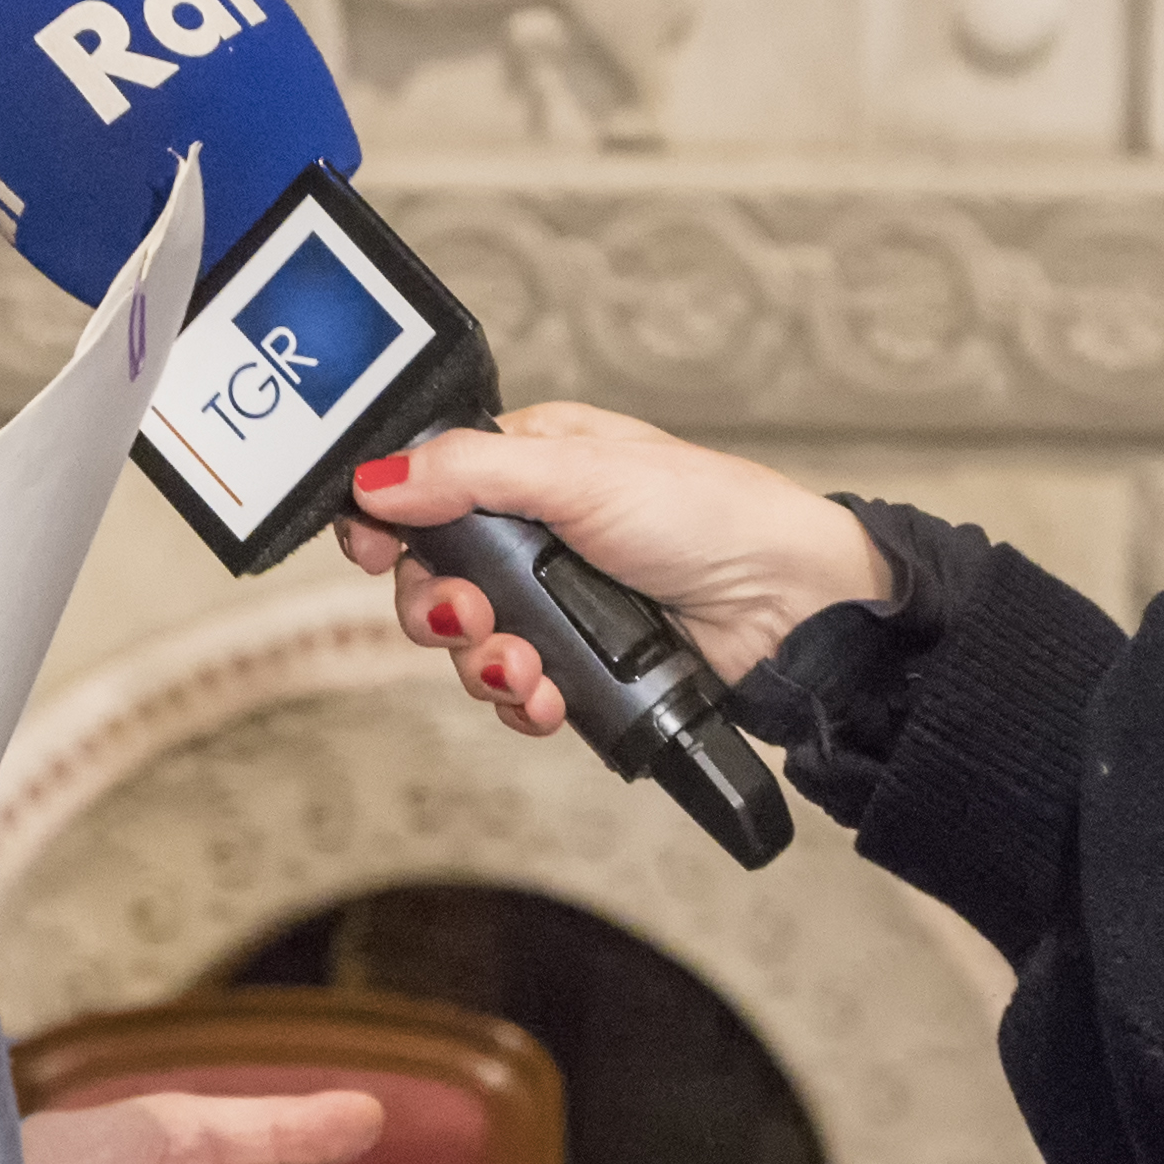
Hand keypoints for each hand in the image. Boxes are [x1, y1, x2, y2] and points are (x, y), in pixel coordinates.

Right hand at [328, 406, 889, 740]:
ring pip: (469, 642)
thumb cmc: (711, 515)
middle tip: (470, 615)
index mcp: (531, 462)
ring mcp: (557, 600)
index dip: (390, 523)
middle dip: (441, 607)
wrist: (788, 607)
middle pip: (433, 576)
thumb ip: (470, 473)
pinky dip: (523, 701)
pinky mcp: (580, 661)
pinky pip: (516, 691)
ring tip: (524, 667)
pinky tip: (549, 698)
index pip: (425, 488)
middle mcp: (536, 530)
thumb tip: (378, 479)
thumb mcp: (582, 475)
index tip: (375, 550)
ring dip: (486, 662)